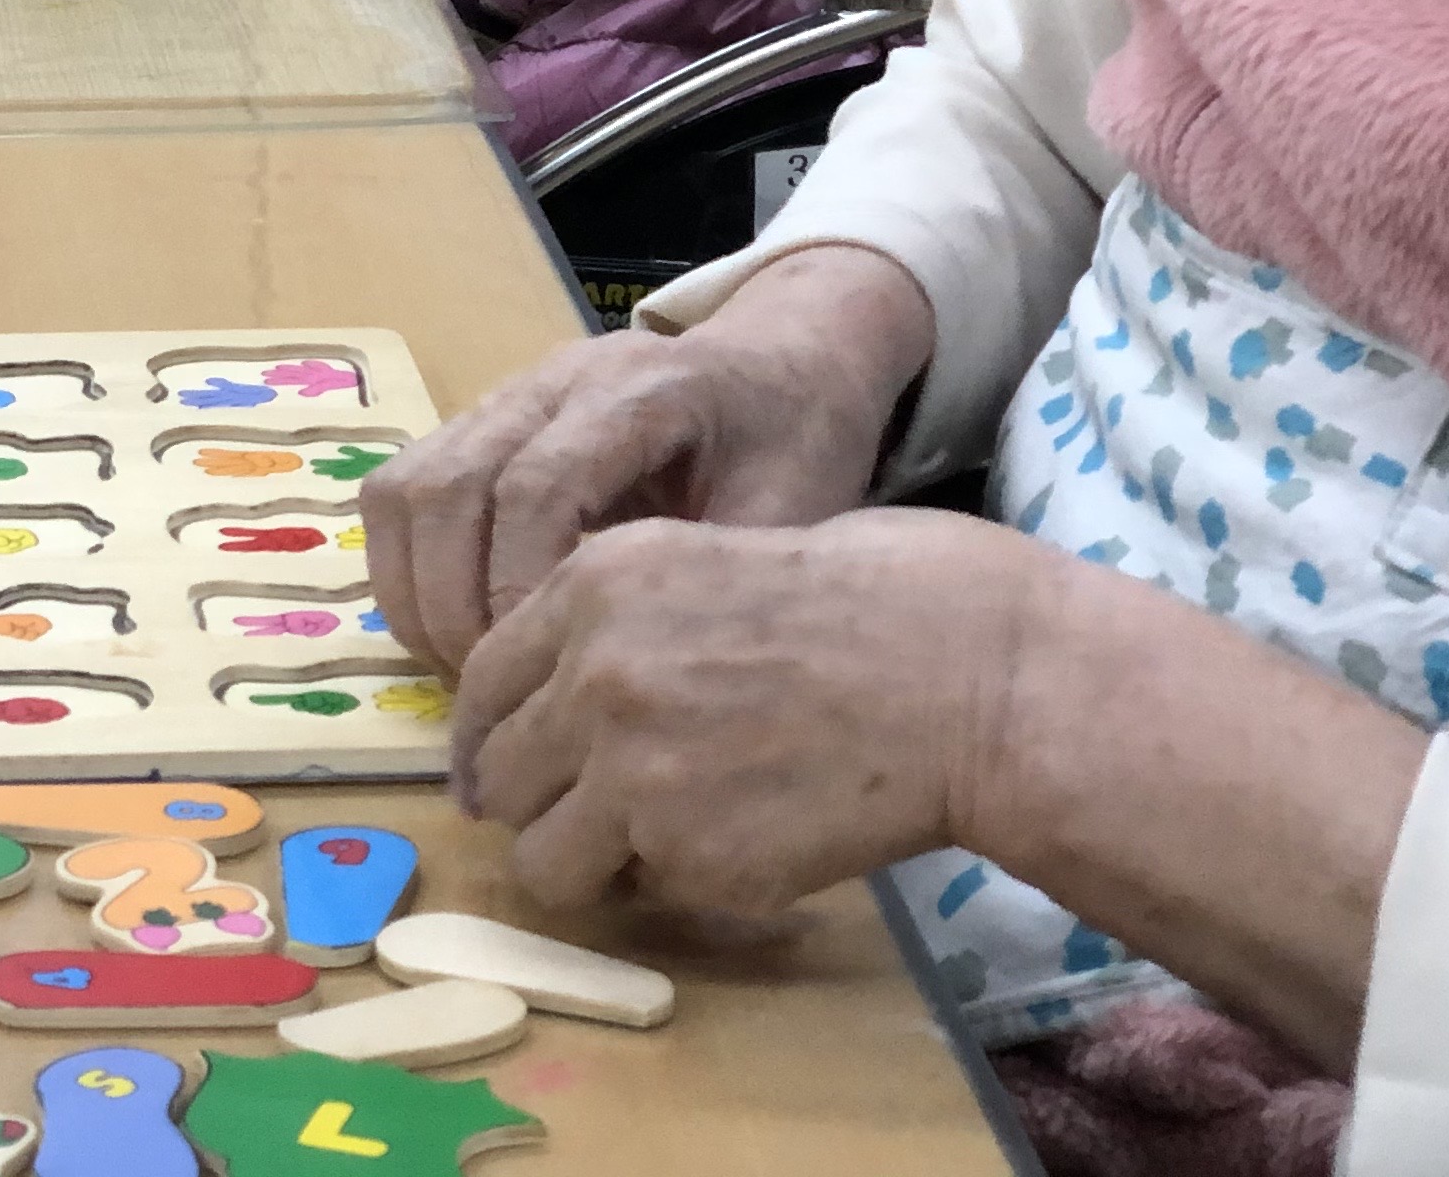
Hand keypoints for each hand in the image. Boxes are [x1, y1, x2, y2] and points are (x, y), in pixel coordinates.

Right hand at [364, 246, 934, 675]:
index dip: (517, 583)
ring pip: (408, 485)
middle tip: (489, 691)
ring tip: (462, 671)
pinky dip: (405, 568)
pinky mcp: (479, 422)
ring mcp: (505, 395)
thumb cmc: (797, 435)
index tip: (537, 668)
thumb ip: (721, 581)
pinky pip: (401, 489)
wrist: (781, 359)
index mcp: (638, 392)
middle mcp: (552, 381)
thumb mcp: (798, 506)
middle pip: (450, 483)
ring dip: (416, 590)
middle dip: (452, 603)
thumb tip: (647, 690)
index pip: (537, 484)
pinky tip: (449, 631)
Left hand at [452, 508, 1039, 909]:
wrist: (968, 676)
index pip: (480, 682)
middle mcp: (590, 674)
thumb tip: (561, 689)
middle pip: (495, 774)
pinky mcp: (685, 855)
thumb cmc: (874, 598)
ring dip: (586, 858)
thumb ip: (619, 618)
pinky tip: (739, 843)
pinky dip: (673, 884)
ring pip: (539, 855)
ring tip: (654, 843)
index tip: (517, 762)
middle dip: (535, 799)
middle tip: (588, 813)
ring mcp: (631, 770)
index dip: (495, 731)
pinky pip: (633, 891)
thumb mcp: (707, 556)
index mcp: (591, 583)